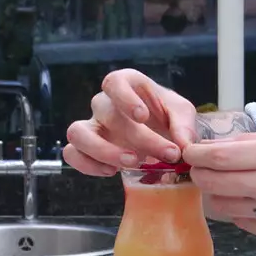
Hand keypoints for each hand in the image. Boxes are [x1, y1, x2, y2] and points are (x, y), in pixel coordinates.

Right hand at [64, 69, 198, 176]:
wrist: (160, 135)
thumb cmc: (167, 116)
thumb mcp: (182, 113)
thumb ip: (184, 125)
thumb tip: (184, 145)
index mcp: (126, 84)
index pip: (114, 82)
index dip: (125, 98)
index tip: (143, 116)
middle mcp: (104, 103)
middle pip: (108, 115)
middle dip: (140, 138)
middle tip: (167, 154)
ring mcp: (92, 126)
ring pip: (78, 134)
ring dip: (103, 151)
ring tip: (132, 163)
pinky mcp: (85, 148)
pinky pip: (72, 154)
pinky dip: (87, 165)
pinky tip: (112, 172)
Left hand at [183, 132, 255, 239]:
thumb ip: (245, 143)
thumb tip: (210, 146)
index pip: (217, 158)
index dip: (196, 154)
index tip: (189, 151)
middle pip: (210, 181)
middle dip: (198, 172)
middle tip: (199, 165)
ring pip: (217, 202)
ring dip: (213, 190)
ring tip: (223, 180)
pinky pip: (235, 217)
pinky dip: (232, 206)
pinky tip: (246, 196)